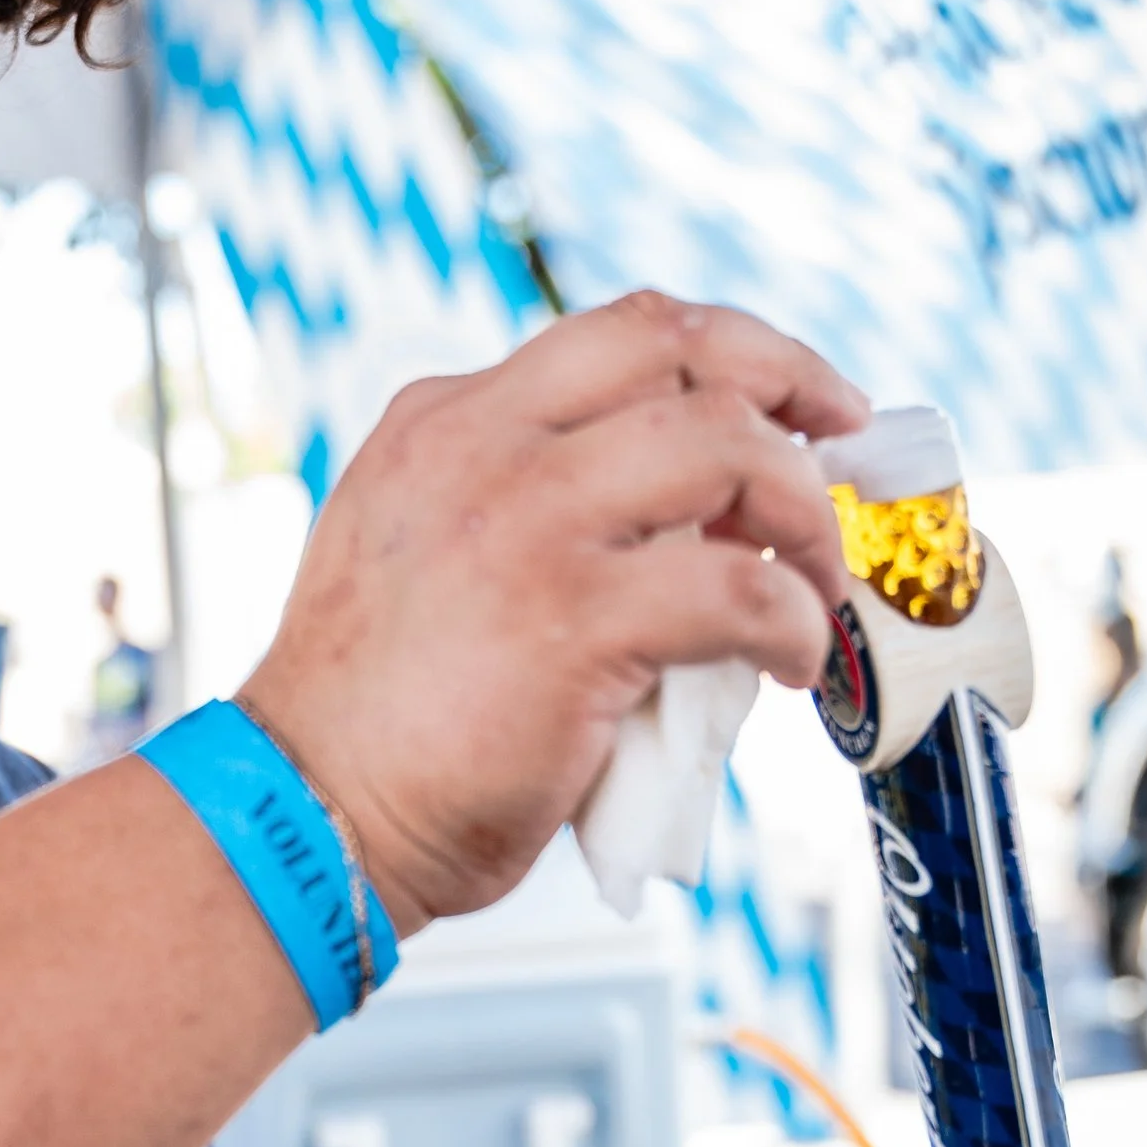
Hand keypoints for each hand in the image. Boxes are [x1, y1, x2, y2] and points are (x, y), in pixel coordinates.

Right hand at [240, 292, 866, 929]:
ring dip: (804, 515)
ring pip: (731, 450)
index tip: (789, 401)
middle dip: (794, 389)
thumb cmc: (374, 724)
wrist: (306, 812)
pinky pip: (740, 590)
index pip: (620, 333)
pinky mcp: (573, 618)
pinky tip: (793, 664)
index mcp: (445, 422)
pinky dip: (795, 624)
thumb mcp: (423, 558)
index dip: (733, 354)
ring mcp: (528, 523)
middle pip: (686, 353)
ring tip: (815, 584)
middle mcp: (484, 446)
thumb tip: (686, 531)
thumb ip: (520, 512)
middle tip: (840, 457)